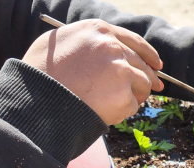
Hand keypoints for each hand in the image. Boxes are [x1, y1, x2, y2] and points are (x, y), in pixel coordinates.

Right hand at [22, 19, 162, 124]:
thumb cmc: (40, 73)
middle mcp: (112, 47)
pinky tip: (104, 110)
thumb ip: (87, 41)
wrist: (36, 100)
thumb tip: (107, 46)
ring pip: (143, 85)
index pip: (134, 41)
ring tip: (112, 102)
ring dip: (134, 95)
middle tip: (156, 88)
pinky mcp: (124, 95)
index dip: (148, 54)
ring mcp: (121, 71)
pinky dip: (123, 110)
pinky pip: (133, 105)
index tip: (157, 64)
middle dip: (150, 77)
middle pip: (142, 64)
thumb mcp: (59, 42)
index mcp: (98, 30)